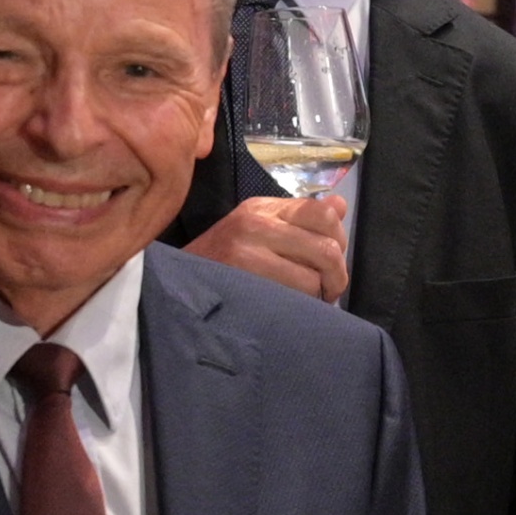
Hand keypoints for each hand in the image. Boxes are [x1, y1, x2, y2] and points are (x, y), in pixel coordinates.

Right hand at [192, 193, 349, 304]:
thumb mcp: (260, 228)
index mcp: (263, 207)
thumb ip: (301, 218)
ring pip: (313, 278)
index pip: (322, 213)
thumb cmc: (223, 261)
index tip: (332, 262)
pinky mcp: (243, 280)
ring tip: (307, 302)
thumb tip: (339, 205)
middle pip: (326, 248)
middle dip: (337, 276)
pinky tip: (290, 309)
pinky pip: (294, 297)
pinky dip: (301, 308)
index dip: (339, 240)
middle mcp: (255, 223)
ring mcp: (246, 252)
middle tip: (329, 291)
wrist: (177, 286)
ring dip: (318, 296)